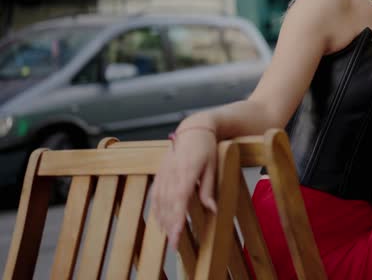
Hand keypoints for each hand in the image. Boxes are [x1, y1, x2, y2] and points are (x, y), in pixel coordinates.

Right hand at [150, 115, 217, 248]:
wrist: (193, 129)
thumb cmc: (207, 147)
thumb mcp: (213, 166)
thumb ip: (209, 188)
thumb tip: (212, 209)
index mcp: (187, 172)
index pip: (180, 201)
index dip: (177, 220)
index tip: (176, 236)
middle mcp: (172, 174)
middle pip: (168, 205)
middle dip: (170, 226)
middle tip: (174, 245)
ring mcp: (163, 173)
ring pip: (159, 202)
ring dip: (163, 220)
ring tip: (168, 236)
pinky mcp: (160, 173)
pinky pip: (155, 195)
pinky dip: (156, 209)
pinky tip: (159, 220)